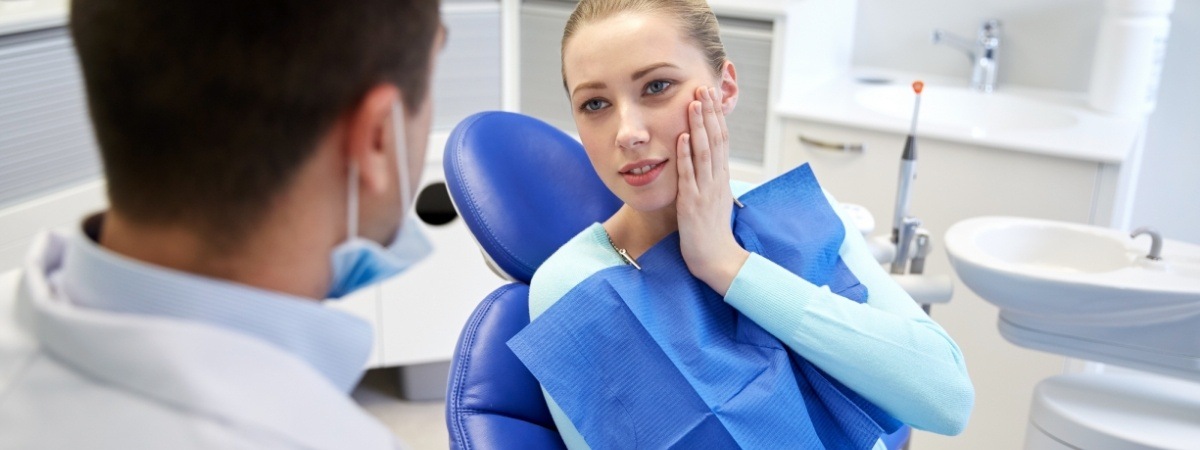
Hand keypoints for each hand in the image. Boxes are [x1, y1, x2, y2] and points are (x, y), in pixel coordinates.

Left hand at [676, 86, 749, 295]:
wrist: (718, 260)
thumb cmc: (712, 233)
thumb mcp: (714, 200)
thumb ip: (711, 180)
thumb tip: (708, 162)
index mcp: (721, 178)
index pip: (721, 140)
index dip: (716, 116)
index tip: (710, 95)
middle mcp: (716, 180)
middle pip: (715, 139)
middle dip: (709, 112)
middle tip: (704, 87)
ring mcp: (706, 190)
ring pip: (704, 152)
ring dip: (698, 126)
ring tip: (694, 103)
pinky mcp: (693, 204)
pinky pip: (689, 175)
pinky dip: (685, 155)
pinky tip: (680, 137)